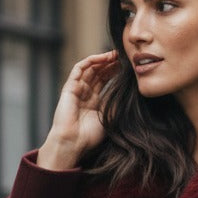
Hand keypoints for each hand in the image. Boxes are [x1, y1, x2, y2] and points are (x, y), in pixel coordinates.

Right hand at [37, 51, 118, 169]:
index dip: (114, 72)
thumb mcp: (109, 118)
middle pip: (98, 73)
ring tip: (114, 54)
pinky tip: (102, 57)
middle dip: (109, 64)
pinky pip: (79, 69)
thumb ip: (116, 104)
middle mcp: (84, 94)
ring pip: (89, 69)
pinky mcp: (69, 88)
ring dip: (102, 60)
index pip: (104, 81)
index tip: (126, 67)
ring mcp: (76, 90)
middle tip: (123, 57)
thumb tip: (128, 93)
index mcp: (93, 102)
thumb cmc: (89, 136)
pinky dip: (90, 61)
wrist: (72, 142)